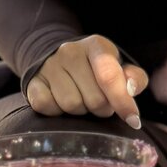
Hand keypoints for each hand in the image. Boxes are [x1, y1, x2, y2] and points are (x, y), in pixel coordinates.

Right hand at [26, 35, 148, 128]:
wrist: (58, 61)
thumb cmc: (96, 71)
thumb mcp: (119, 69)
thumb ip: (134, 79)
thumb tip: (130, 89)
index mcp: (96, 45)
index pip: (110, 76)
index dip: (122, 102)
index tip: (133, 121)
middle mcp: (70, 51)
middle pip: (94, 99)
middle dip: (101, 108)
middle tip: (98, 103)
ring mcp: (49, 66)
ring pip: (71, 105)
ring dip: (80, 111)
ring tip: (81, 101)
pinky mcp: (33, 82)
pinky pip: (47, 107)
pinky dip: (57, 112)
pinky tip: (61, 104)